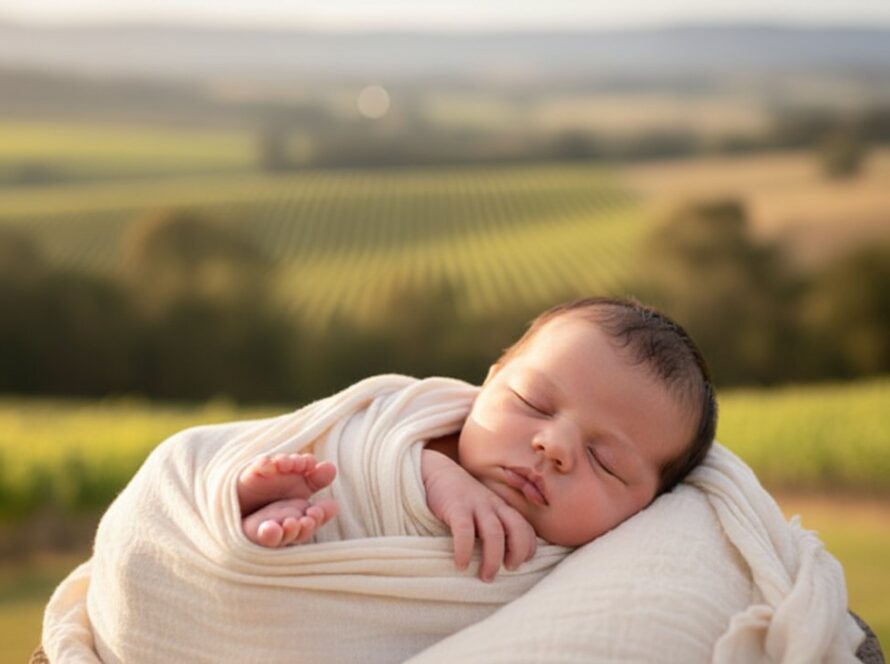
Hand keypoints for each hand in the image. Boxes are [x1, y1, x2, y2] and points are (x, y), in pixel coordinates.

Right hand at [422, 449, 536, 581]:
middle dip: (517, 553)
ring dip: (492, 559)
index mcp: (502, 508)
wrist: (437, 472)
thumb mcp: (483, 509)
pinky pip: (465, 531)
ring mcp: (476, 505)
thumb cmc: (461, 499)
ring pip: (495, 533)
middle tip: (508, 571)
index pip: (525, 528)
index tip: (520, 565)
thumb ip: (493, 526)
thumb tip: (501, 558)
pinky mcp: (456, 506)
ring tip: (485, 576)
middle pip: (517, 529)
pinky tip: (461, 564)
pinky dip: (465, 550)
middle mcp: (494, 506)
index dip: (528, 548)